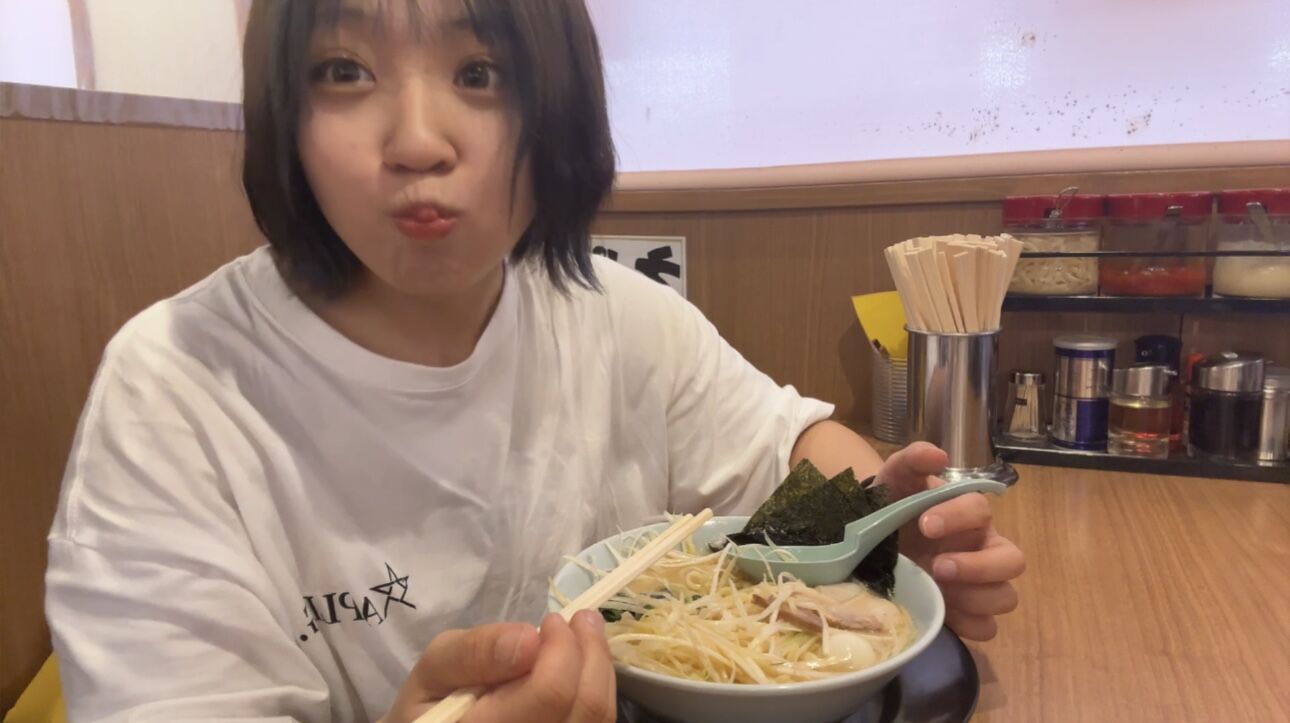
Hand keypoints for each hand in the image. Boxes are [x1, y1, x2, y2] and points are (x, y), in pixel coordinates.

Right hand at [383, 611, 615, 722]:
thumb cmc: (433, 704)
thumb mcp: (435, 668)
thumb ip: (475, 651)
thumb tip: (530, 639)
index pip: (549, 694)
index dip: (561, 649)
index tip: (550, 621)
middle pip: (585, 707)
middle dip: (589, 651)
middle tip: (578, 619)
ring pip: (599, 718)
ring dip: (599, 667)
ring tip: (585, 633)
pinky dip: (598, 689)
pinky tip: (583, 667)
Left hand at [875, 442, 1024, 640]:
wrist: (871, 535)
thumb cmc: (893, 504)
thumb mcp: (896, 477)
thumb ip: (913, 459)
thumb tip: (937, 455)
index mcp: (969, 514)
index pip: (980, 510)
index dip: (958, 517)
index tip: (925, 524)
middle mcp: (982, 548)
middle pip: (1012, 560)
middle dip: (978, 567)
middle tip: (938, 566)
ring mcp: (978, 583)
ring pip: (1005, 597)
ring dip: (975, 597)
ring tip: (938, 590)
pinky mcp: (966, 612)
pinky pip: (986, 627)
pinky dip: (968, 624)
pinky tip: (941, 612)